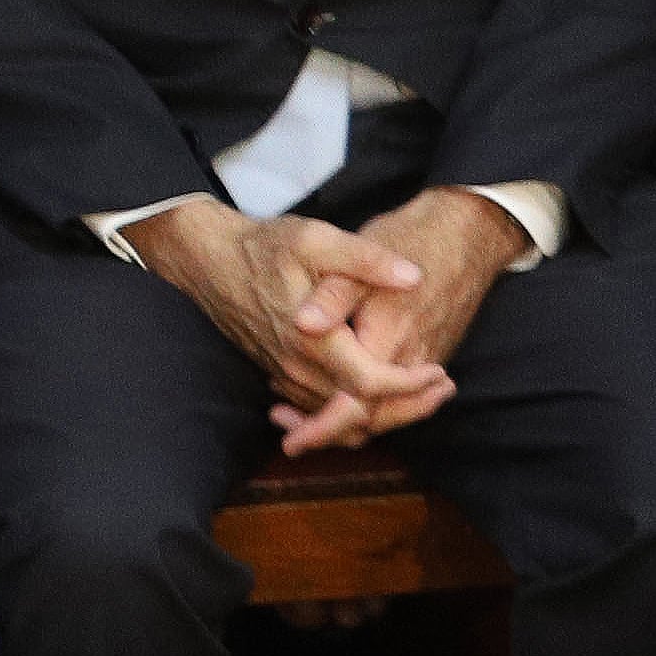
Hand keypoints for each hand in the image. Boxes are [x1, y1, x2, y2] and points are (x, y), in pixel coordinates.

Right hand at [126, 199, 451, 452]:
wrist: (210, 263)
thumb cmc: (265, 247)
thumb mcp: (316, 239)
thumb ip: (366, 260)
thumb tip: (412, 277)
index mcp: (313, 341)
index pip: (369, 385)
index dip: (409, 385)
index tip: (439, 371)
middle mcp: (298, 369)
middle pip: (360, 413)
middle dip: (407, 406)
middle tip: (445, 389)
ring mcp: (287, 376)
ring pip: (340, 416)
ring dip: (384, 410)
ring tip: (425, 391)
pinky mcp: (281, 375)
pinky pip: (321, 409)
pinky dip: (354, 410)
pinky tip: (380, 393)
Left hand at [275, 190, 526, 451]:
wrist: (466, 231)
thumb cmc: (410, 238)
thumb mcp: (362, 256)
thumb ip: (333, 295)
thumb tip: (302, 324)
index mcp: (389, 339)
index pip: (355, 406)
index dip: (321, 428)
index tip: (291, 440)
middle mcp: (412, 360)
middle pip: (371, 421)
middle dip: (329, 434)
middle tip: (290, 436)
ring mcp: (426, 360)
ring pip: (386, 414)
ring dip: (348, 425)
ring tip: (306, 421)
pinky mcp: (432, 355)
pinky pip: (400, 398)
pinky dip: (371, 408)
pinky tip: (343, 395)